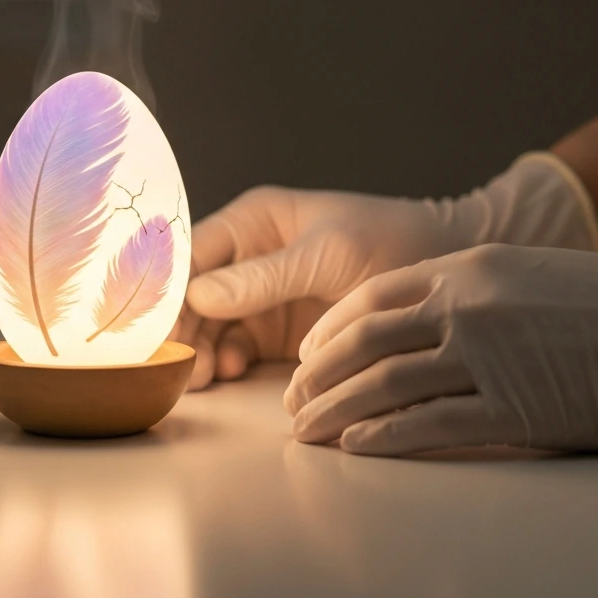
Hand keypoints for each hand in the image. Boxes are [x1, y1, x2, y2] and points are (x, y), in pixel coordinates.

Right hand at [179, 153, 597, 389]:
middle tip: (176, 363)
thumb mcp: (328, 254)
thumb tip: (199, 295)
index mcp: (255, 220)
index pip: (191, 251)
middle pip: (192, 294)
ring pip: (208, 325)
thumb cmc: (391, 241)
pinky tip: (227, 372)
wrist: (444, 267)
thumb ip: (265, 275)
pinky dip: (224, 361)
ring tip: (200, 376)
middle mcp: (249, 257)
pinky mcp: (278, 331)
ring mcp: (261, 297)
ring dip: (198, 348)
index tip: (152, 320)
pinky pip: (235, 346)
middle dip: (180, 327)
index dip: (167, 285)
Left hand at [285, 238, 597, 454]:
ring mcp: (492, 358)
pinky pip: (430, 427)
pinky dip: (383, 437)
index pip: (371, 298)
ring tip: (307, 432)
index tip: (307, 359)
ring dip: (335, 410)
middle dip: (316, 375)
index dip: (329, 332)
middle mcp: (470, 306)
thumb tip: (416, 331)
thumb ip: (470, 294)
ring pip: (384, 384)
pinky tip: (356, 446)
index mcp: (471, 268)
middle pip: (363, 341)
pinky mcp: (519, 411)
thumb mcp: (531, 276)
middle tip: (291, 404)